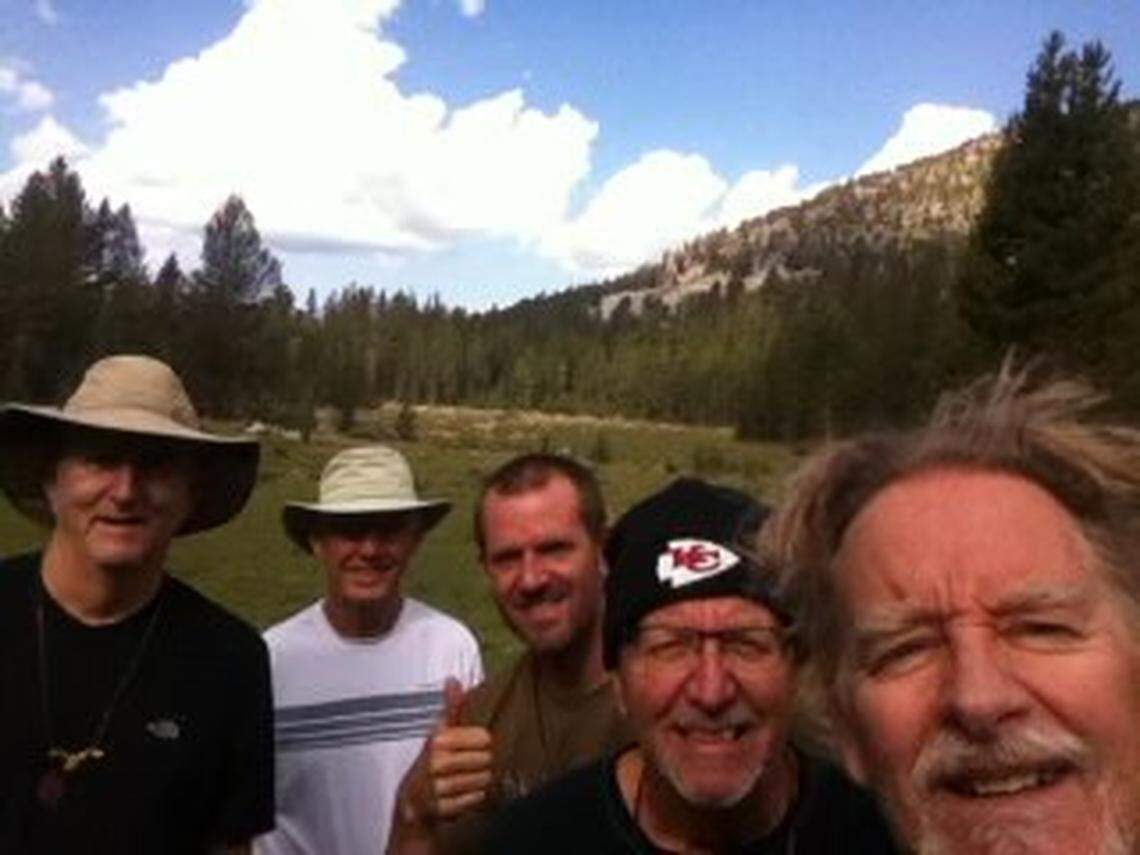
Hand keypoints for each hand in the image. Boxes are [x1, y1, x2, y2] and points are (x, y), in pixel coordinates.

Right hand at [397, 678, 493, 824]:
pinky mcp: (445, 807)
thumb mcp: (440, 732)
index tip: (469, 747)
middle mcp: (437, 762)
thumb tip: (453, 680)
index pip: (484, 738)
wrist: (412, 800)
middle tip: (466, 766)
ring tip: (462, 780)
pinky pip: (477, 798)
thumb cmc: (431, 762)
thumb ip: (452, 707)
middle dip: (481, 764)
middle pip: (487, 759)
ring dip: (477, 781)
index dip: (480, 744)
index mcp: (439, 740)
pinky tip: (459, 794)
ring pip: (484, 780)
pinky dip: (472, 798)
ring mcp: (440, 787)